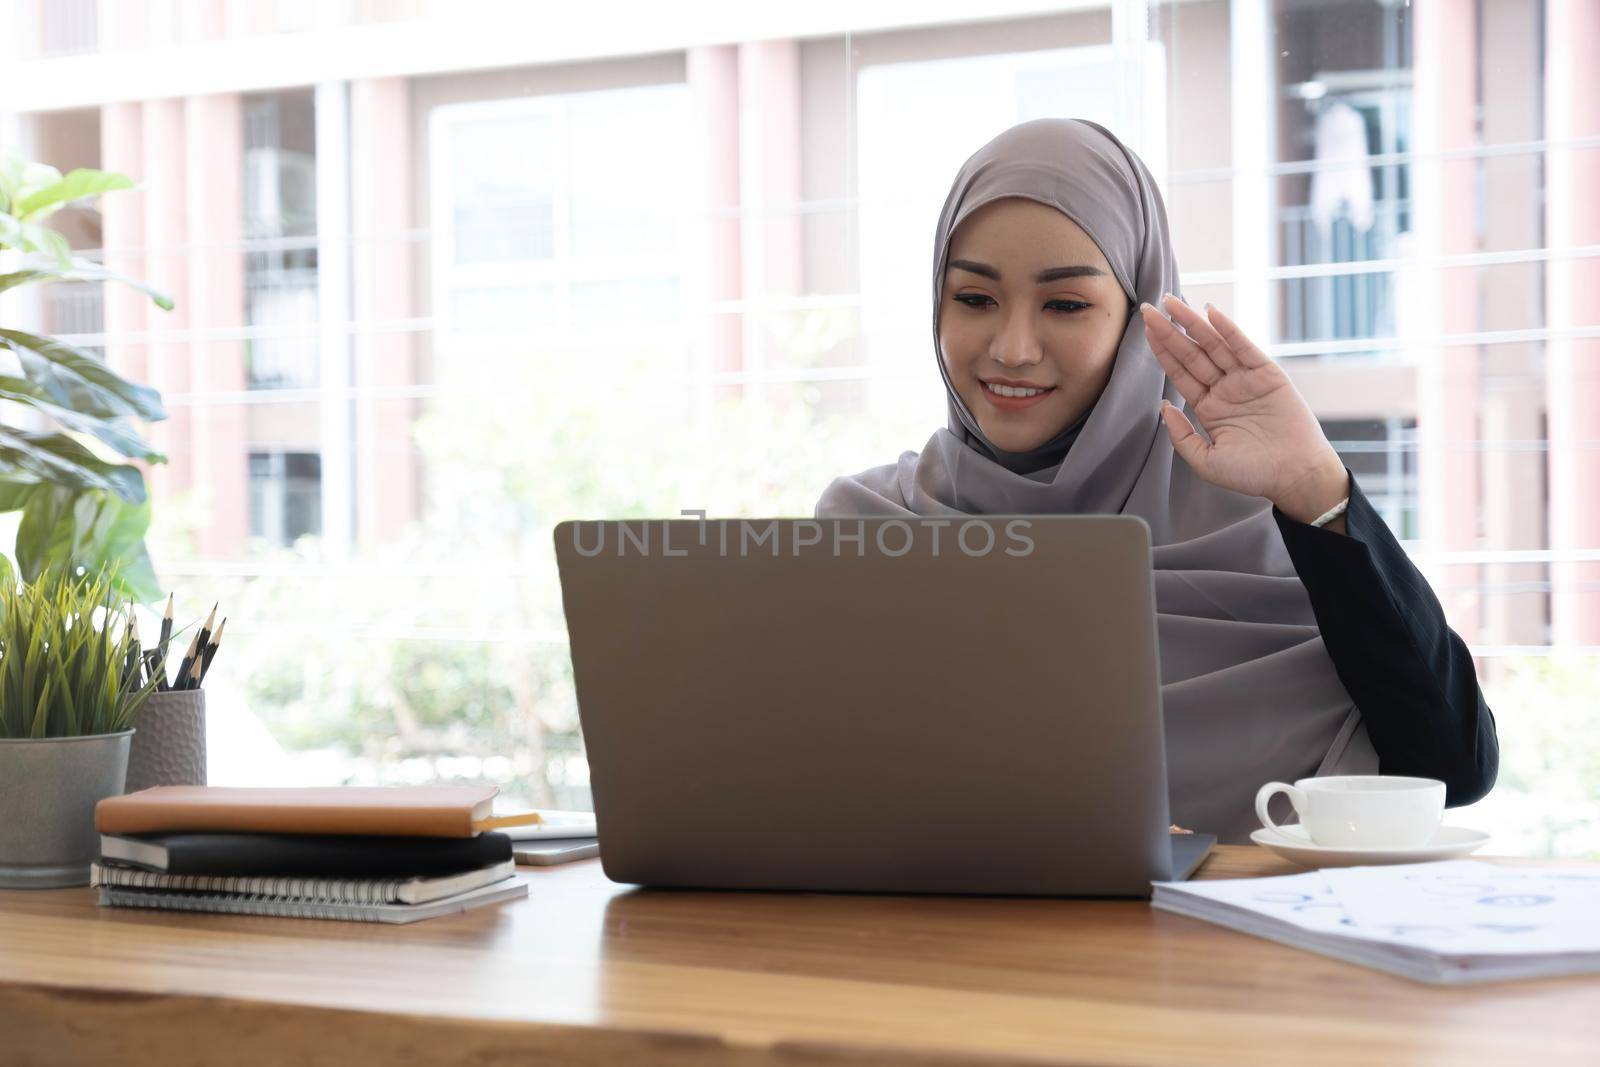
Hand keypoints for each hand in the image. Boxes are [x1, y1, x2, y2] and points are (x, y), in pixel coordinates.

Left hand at [1140, 294, 1349, 525]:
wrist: (1294, 477)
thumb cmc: (1253, 474)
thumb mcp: (1206, 461)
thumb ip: (1182, 435)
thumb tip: (1163, 407)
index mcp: (1209, 408)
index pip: (1181, 372)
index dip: (1163, 350)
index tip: (1146, 329)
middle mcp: (1225, 389)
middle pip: (1192, 353)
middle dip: (1170, 331)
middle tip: (1149, 308)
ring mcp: (1246, 380)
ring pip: (1213, 345)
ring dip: (1192, 323)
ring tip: (1171, 303)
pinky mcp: (1268, 374)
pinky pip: (1244, 347)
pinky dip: (1228, 330)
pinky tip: (1210, 313)